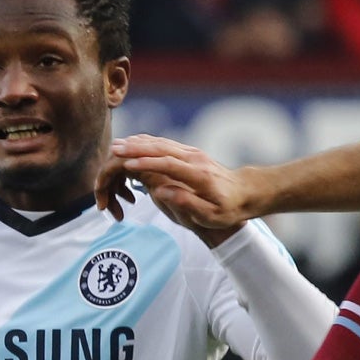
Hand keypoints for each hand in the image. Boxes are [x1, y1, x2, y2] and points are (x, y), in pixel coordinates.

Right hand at [97, 135, 254, 236]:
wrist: (246, 193)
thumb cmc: (229, 210)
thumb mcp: (211, 216)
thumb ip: (187, 203)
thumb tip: (161, 192)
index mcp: (199, 175)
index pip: (168, 164)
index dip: (146, 163)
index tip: (126, 165)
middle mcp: (194, 159)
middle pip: (160, 148)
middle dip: (135, 149)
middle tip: (113, 151)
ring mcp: (192, 153)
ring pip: (160, 143)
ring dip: (137, 144)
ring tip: (116, 148)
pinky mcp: (189, 153)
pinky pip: (163, 144)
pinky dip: (146, 144)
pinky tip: (132, 148)